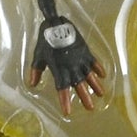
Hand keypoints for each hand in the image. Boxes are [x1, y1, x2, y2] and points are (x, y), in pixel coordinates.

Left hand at [30, 0, 105, 115]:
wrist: (56, 24)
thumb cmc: (45, 41)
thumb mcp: (37, 57)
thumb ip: (36, 71)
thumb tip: (32, 84)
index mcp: (59, 70)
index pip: (62, 88)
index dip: (65, 101)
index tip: (68, 112)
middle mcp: (71, 67)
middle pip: (79, 85)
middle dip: (84, 97)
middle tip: (90, 108)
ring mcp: (80, 59)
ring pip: (89, 75)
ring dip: (95, 85)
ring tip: (101, 95)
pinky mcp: (85, 51)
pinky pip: (94, 61)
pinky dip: (98, 68)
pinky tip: (103, 76)